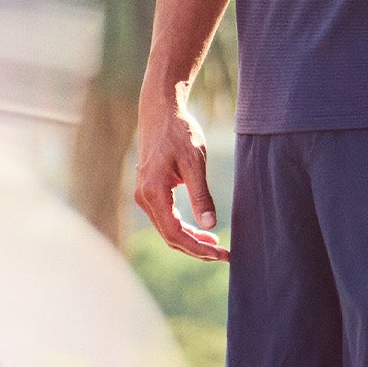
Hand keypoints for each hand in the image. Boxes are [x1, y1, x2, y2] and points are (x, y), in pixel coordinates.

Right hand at [133, 95, 228, 260]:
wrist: (161, 111)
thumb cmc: (180, 132)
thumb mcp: (195, 162)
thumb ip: (201, 195)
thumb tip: (210, 225)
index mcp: (154, 193)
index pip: (175, 234)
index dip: (198, 248)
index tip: (221, 254)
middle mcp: (144, 198)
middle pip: (170, 237)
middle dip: (196, 249)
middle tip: (223, 255)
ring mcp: (144, 195)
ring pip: (167, 229)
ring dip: (191, 240)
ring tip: (216, 244)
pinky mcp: (149, 191)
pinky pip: (165, 218)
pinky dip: (183, 228)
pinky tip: (201, 230)